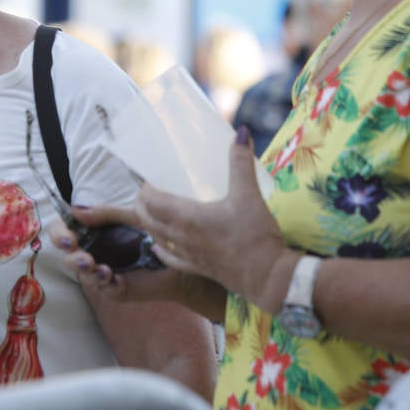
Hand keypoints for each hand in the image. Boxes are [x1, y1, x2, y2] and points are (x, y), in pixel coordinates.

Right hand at [49, 207, 193, 303]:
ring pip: (83, 277)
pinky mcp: (118, 290)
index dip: (59, 235)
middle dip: (72, 259)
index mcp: (93, 233)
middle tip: (86, 260)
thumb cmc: (155, 233)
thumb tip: (75, 209)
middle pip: (67, 258)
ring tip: (103, 270)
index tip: (69, 238)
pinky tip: (116, 278)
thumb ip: (104, 213)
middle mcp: (94, 253)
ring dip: (89, 274)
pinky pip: (105, 291)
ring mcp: (104, 272)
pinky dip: (107, 285)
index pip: (63, 232)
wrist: (181, 255)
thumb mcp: (130, 216)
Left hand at [133, 127, 293, 313]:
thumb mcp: (249, 194)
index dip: (145, 191)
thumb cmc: (255, 235)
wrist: (268, 278)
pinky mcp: (198, 269)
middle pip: (148, 219)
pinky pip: (170, 259)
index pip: (152, 202)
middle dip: (142, 205)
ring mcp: (188, 255)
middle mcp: (181, 237)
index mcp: (187, 217)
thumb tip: (240, 131)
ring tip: (150, 214)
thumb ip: (241, 162)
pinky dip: (161, 250)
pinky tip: (159, 247)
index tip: (148, 180)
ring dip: (149, 224)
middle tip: (145, 193)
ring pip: (156, 238)